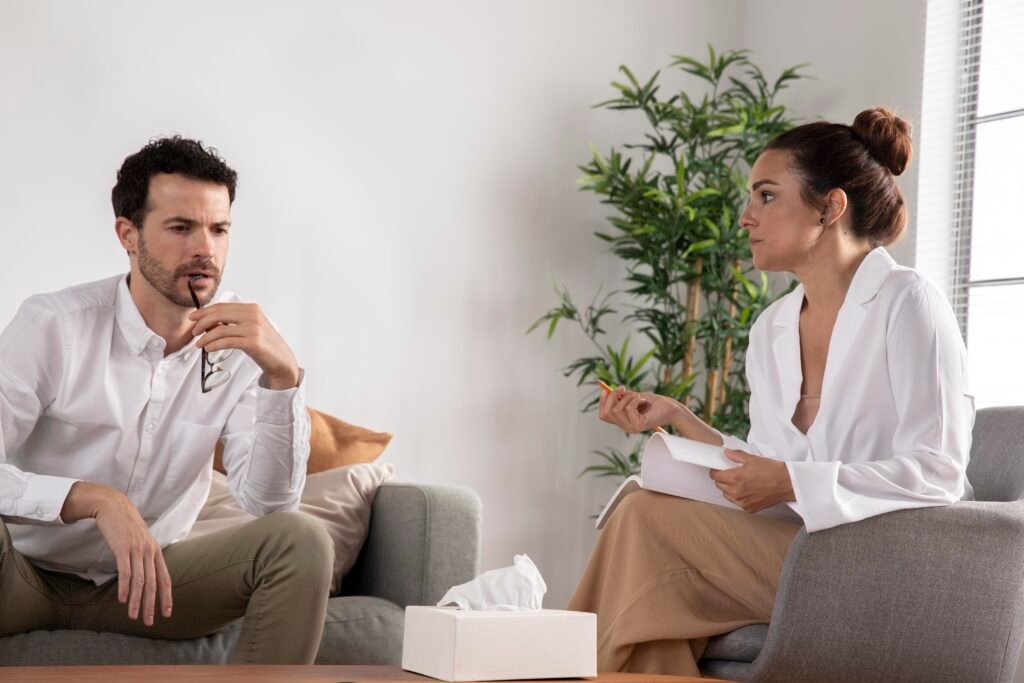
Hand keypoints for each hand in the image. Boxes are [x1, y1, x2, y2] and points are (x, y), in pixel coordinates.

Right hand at [63, 482, 172, 625]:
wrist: (114, 506)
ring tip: (133, 616)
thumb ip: (145, 557)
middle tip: (149, 621)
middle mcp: (149, 551)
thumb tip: (145, 575)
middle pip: (153, 583)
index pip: (165, 578)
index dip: (166, 597)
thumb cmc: (126, 526)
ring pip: (140, 580)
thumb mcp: (141, 541)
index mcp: (156, 552)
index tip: (167, 613)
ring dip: (136, 601)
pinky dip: (125, 587)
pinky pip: (125, 571)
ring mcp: (137, 550)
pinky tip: (123, 600)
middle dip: (151, 604)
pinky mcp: (123, 548)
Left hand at [189, 303, 299, 388]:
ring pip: (220, 329)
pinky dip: (214, 345)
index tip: (193, 317)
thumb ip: (233, 322)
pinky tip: (208, 349)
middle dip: (202, 322)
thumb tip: (207, 323)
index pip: (222, 306)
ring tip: (199, 344)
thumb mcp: (250, 328)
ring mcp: (254, 329)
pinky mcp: (253, 343)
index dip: (204, 311)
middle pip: (219, 314)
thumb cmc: (265, 346)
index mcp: (252, 308)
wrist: (282, 361)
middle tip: (194, 332)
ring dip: (205, 337)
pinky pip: (226, 342)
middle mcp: (253, 316)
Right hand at [598, 386, 680, 433]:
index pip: (604, 415)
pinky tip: (643, 401)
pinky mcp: (639, 425)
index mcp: (623, 421)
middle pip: (607, 412)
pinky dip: (635, 400)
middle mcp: (625, 427)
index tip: (606, 389)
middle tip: (622, 388)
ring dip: (627, 397)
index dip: (602, 402)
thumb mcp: (633, 397)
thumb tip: (607, 390)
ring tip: (638, 396)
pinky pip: (629, 409)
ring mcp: (632, 428)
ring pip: (617, 409)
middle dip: (612, 397)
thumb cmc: (654, 403)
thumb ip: (621, 397)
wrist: (671, 409)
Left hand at [709, 449, 795, 512]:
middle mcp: (737, 492)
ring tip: (741, 481)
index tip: (718, 468)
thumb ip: (736, 455)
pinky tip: (747, 490)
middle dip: (722, 478)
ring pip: (727, 495)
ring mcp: (743, 502)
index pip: (714, 476)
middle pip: (719, 485)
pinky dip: (739, 496)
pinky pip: (737, 502)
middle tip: (731, 473)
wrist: (787, 483)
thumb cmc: (773, 471)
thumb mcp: (752, 459)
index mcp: (735, 478)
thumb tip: (727, 453)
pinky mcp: (749, 508)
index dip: (715, 470)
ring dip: (729, 488)